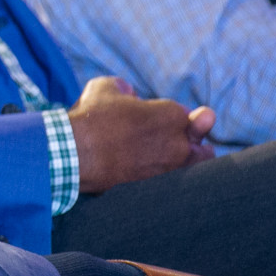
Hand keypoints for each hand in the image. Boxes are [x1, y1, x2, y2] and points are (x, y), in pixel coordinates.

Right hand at [68, 76, 215, 193]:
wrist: (75, 153)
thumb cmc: (91, 117)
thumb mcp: (106, 87)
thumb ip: (126, 88)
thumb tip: (129, 94)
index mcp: (171, 114)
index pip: (185, 115)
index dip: (172, 116)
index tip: (157, 119)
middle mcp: (178, 142)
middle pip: (200, 141)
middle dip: (194, 138)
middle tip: (182, 139)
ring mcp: (170, 168)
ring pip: (199, 164)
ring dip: (193, 159)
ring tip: (177, 157)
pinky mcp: (159, 188)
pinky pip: (179, 182)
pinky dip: (173, 177)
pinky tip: (159, 173)